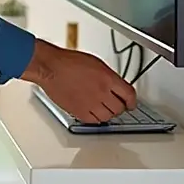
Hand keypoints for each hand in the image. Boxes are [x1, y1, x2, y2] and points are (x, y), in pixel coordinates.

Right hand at [20, 38, 136, 123]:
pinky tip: (93, 112)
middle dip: (120, 107)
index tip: (131, 104)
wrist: (51, 67)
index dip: (132, 101)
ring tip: (103, 109)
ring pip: (108, 117)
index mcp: (108, 78)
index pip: (129, 94)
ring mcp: (90, 103)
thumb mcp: (96, 63)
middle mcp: (101, 92)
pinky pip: (94, 121)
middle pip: (120, 108)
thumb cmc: (68, 62)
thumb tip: (115, 86)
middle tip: (116, 105)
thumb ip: (109, 76)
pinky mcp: (79, 111)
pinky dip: (95, 119)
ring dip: (108, 114)